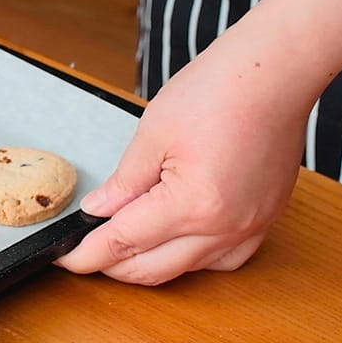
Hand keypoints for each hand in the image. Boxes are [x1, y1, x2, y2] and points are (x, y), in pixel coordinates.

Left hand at [55, 35, 307, 284]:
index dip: (87, 254)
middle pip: (153, 269)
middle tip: (87, 251)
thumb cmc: (220, 90)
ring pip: (189, 270)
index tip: (66, 257)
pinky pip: (225, 259)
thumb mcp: (153, 134)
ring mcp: (250, 227)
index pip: (123, 243)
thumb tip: (98, 211)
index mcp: (191, 205)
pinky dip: (194, 257)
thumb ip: (123, 182)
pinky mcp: (265, 219)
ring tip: (126, 243)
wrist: (276, 72)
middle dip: (113, 265)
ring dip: (152, 263)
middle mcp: (224, 227)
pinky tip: (176, 241)